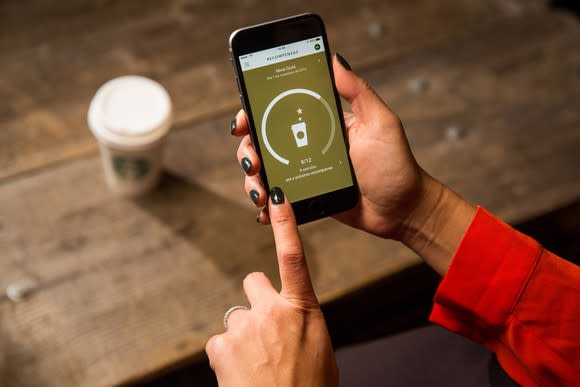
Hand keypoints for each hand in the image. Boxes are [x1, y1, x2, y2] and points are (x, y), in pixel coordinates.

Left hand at [205, 188, 338, 386]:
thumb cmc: (309, 386)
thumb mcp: (318, 346)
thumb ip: (301, 321)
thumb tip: (288, 317)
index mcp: (303, 309)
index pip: (293, 255)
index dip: (285, 223)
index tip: (278, 195)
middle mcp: (272, 310)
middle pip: (253, 282)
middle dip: (256, 301)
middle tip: (264, 331)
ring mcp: (244, 326)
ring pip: (237, 319)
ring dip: (243, 337)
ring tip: (257, 365)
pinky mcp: (221, 345)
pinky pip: (220, 342)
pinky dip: (227, 356)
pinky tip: (241, 373)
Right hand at [232, 54, 475, 274]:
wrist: (402, 210)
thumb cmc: (396, 165)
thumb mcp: (381, 122)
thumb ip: (358, 92)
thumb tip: (334, 58)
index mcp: (323, 122)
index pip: (281, 110)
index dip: (256, 112)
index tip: (244, 119)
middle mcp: (309, 144)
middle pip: (265, 140)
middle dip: (249, 149)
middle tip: (253, 160)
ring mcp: (306, 171)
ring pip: (267, 170)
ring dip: (254, 179)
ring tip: (261, 191)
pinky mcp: (308, 197)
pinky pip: (280, 199)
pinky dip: (267, 205)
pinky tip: (265, 211)